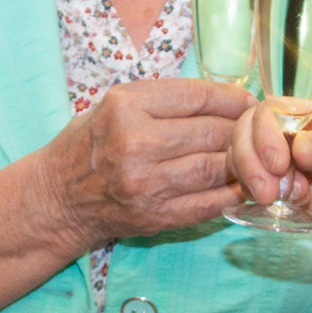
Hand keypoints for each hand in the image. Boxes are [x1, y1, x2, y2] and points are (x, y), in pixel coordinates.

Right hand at [38, 78, 252, 250]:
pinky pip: (211, 202)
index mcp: (125, 106)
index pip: (198, 97)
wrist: (57, 199)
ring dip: (242, 161)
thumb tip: (227, 98)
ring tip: (250, 155)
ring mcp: (147, 184)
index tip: (248, 102)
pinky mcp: (157, 215)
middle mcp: (136, 143)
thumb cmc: (88, 145)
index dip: (233, 98)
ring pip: (217, 167)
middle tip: (255, 129)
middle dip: (241, 130)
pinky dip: (232, 192)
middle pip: (213, 132)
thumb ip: (165, 100)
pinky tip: (238, 183)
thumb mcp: (114, 105)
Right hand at [229, 89, 311, 236]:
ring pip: (240, 154)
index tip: (279, 161)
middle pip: (246, 128)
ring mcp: (278, 152)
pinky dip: (260, 194)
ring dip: (252, 178)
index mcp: (310, 103)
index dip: (266, 130)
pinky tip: (290, 201)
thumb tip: (299, 148)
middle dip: (250, 158)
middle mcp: (287, 123)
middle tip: (269, 189)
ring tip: (276, 198)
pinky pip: (248, 182)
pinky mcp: (275, 180)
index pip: (272, 104)